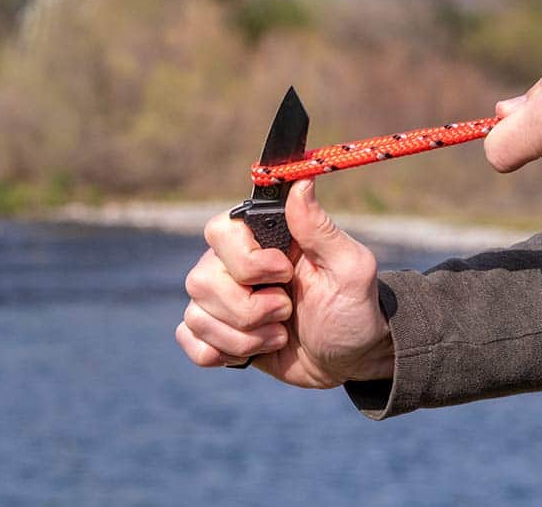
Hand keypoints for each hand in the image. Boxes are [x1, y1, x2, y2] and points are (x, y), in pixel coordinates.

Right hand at [177, 179, 392, 388]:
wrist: (348, 359)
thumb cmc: (352, 308)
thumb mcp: (349, 268)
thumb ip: (320, 228)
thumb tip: (301, 181)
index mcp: (262, 240)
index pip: (220, 231)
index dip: (246, 261)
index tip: (285, 274)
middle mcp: (232, 265)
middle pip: (202, 281)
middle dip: (249, 310)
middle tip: (286, 312)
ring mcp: (220, 300)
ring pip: (196, 315)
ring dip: (244, 338)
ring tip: (278, 336)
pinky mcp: (215, 332)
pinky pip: (189, 339)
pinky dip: (220, 352)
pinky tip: (250, 353)